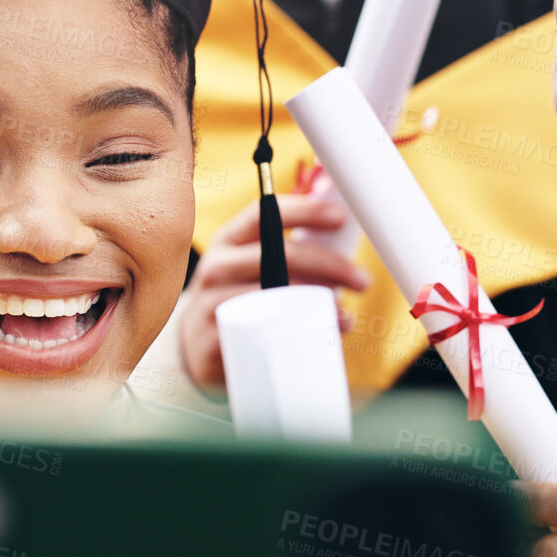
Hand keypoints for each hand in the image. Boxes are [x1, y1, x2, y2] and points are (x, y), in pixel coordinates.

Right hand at [180, 193, 369, 387]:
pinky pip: (265, 334)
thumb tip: (341, 228)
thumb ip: (285, 249)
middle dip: (329, 264)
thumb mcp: (249, 266)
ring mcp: (212, 304)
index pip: (264, 214)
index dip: (304, 210)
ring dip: (319, 303)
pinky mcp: (217, 341)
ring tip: (347, 316)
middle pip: (280, 255)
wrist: (195, 346)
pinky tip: (322, 337)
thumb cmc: (239, 297)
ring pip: (275, 297)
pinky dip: (301, 335)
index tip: (341, 217)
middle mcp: (217, 267)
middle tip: (361, 280)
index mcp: (228, 241)